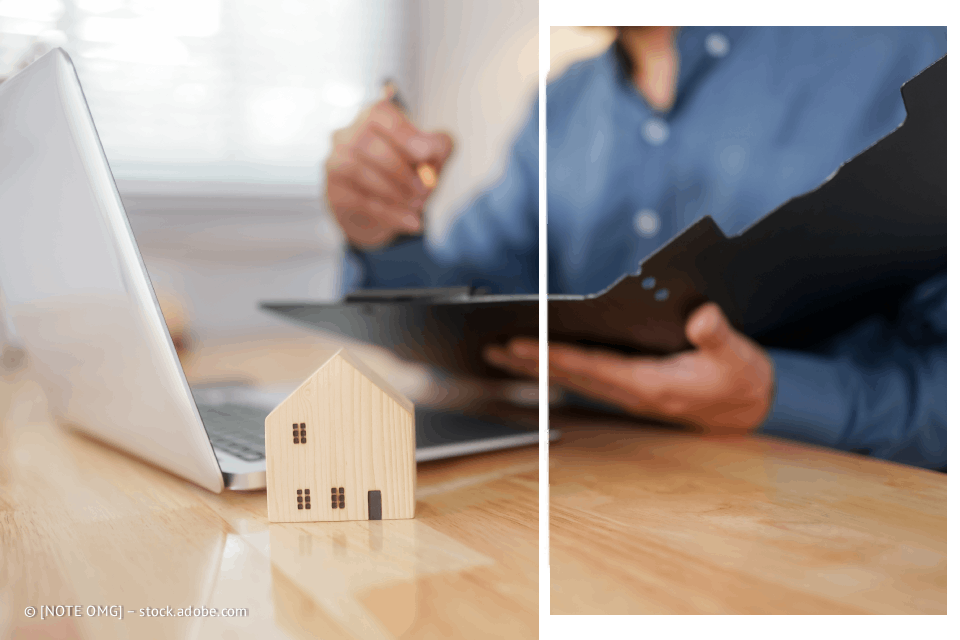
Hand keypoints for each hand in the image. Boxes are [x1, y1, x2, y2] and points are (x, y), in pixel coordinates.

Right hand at [324, 95, 453, 248]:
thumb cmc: (407, 171)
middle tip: (426, 190)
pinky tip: (412, 222)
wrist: (382, 209)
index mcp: (372, 116)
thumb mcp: (431, 157)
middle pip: (367, 143)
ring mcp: (335, 162)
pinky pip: (359, 201)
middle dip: (401, 170)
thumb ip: (438, 147)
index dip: (404, 133)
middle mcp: (346, 134)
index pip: (381, 113)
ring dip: (393, 191)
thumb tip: (431, 151)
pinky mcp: (334, 192)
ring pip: (358, 171)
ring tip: (419, 205)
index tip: (426, 155)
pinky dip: (390, 213)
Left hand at [483, 302, 774, 432]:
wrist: (749, 410)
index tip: (522, 345)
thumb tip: (700, 317)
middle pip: (570, 376)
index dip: (555, 355)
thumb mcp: (738, 355)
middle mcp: (631, 392)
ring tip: (501, 355)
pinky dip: (557, 369)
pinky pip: (584, 380)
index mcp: (650, 384)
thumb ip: (718, 336)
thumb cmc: (740, 379)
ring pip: (572, 380)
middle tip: (491, 350)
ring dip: (535, 369)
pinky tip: (537, 362)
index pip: (592, 366)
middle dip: (530, 364)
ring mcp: (627, 394)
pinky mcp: (629, 390)